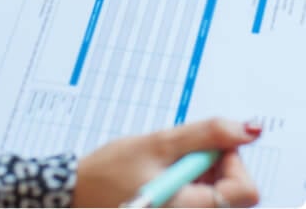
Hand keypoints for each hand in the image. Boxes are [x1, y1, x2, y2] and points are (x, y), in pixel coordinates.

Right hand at [74, 118, 260, 207]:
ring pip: (220, 194)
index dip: (231, 160)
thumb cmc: (112, 170)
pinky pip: (202, 199)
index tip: (201, 147)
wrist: (79, 193)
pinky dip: (191, 183)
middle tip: (178, 156)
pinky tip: (165, 177)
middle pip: (236, 192)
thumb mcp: (157, 144)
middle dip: (214, 166)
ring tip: (166, 167)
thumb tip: (249, 129)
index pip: (246, 190)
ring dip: (202, 173)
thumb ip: (206, 135)